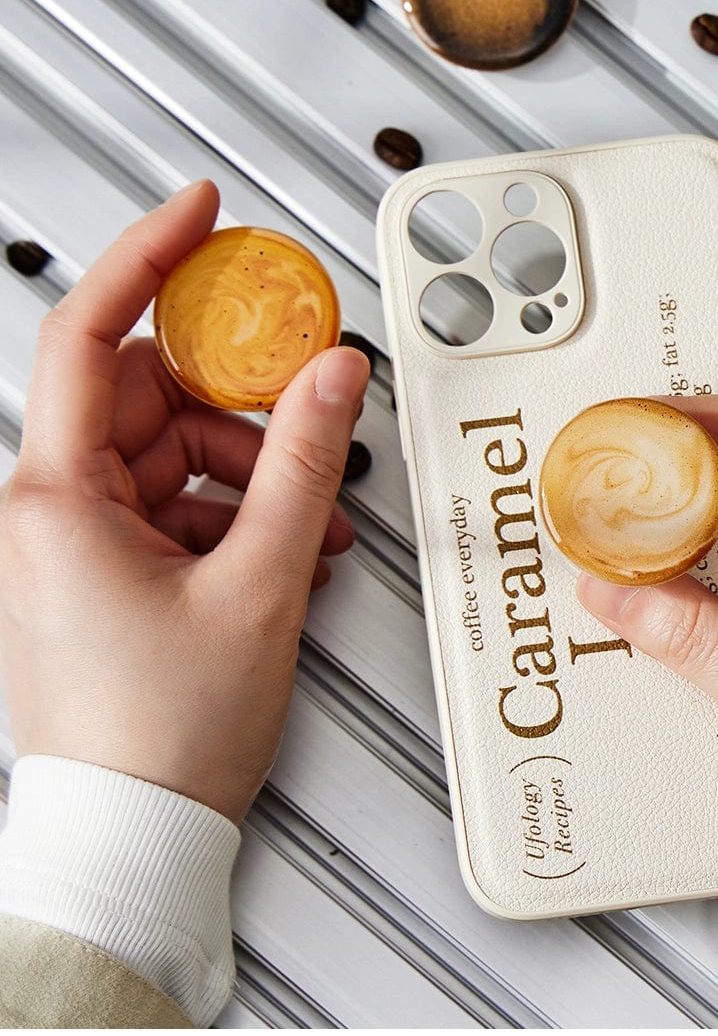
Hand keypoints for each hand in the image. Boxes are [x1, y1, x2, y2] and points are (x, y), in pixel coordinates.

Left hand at [0, 181, 369, 822]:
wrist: (136, 833)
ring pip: (176, 455)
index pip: (91, 334)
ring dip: (254, 473)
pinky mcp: (111, 571)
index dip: (148, 257)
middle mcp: (56, 510)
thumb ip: (301, 464)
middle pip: (155, 398)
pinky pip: (180, 505)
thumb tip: (332, 376)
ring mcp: (82, 542)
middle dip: (242, 404)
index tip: (201, 213)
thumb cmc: (165, 733)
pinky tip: (287, 551)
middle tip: (308, 399)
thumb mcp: (259, 581)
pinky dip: (238, 513)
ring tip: (312, 524)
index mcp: (59, 499)